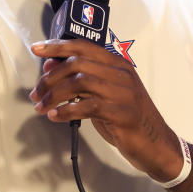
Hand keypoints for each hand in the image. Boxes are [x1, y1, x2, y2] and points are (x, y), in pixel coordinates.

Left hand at [29, 39, 181, 180]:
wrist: (157, 144)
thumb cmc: (127, 118)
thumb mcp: (103, 94)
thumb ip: (81, 79)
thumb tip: (50, 66)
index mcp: (118, 64)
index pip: (83, 47)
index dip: (57, 46)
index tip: (37, 49)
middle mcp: (121, 74)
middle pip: (77, 64)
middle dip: (50, 78)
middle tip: (36, 94)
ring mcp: (123, 93)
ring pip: (80, 82)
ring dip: (54, 95)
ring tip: (42, 107)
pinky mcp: (122, 113)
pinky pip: (88, 106)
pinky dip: (67, 110)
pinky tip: (55, 116)